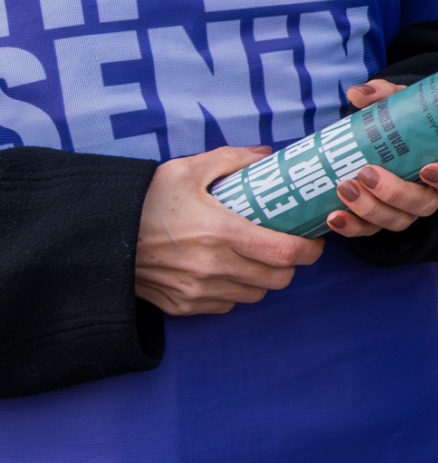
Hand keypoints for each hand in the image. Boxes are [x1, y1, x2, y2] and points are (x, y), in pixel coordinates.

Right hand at [135, 147, 325, 315]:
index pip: (285, 253)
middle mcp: (214, 267)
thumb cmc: (145, 200)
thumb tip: (269, 156)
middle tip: (287, 248)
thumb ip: (233, 160)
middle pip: (278, 279)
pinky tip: (228, 271)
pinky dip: (236, 292)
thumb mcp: (187, 169)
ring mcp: (198, 291)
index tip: (314, 241)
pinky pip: (227, 305)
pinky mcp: (183, 306)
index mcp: (222, 233)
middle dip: (291, 265)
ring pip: (255, 295)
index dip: (309, 250)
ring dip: (264, 279)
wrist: (98, 236)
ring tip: (258, 259)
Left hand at [324, 80, 437, 237]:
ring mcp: (407, 208)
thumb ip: (382, 94)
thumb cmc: (401, 119)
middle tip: (366, 173)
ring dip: (370, 210)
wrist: (381, 135)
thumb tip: (356, 93)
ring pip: (398, 221)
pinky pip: (370, 231)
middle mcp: (431, 190)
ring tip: (344, 188)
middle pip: (424, 204)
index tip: (428, 168)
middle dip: (395, 193)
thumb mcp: (397, 102)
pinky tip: (333, 216)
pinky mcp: (381, 218)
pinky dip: (351, 227)